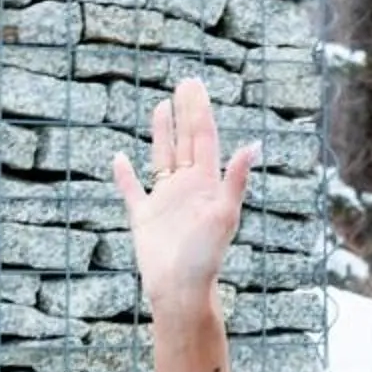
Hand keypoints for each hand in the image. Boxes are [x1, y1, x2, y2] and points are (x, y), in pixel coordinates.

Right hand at [110, 78, 257, 307]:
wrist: (181, 289)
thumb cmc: (206, 256)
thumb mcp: (225, 215)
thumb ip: (235, 179)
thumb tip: (253, 145)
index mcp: (207, 183)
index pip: (203, 138)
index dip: (199, 111)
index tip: (194, 85)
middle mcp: (187, 186)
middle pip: (185, 140)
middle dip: (185, 112)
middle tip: (185, 83)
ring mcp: (165, 200)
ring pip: (162, 158)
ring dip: (162, 133)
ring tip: (161, 107)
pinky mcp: (144, 217)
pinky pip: (132, 190)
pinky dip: (124, 174)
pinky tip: (119, 157)